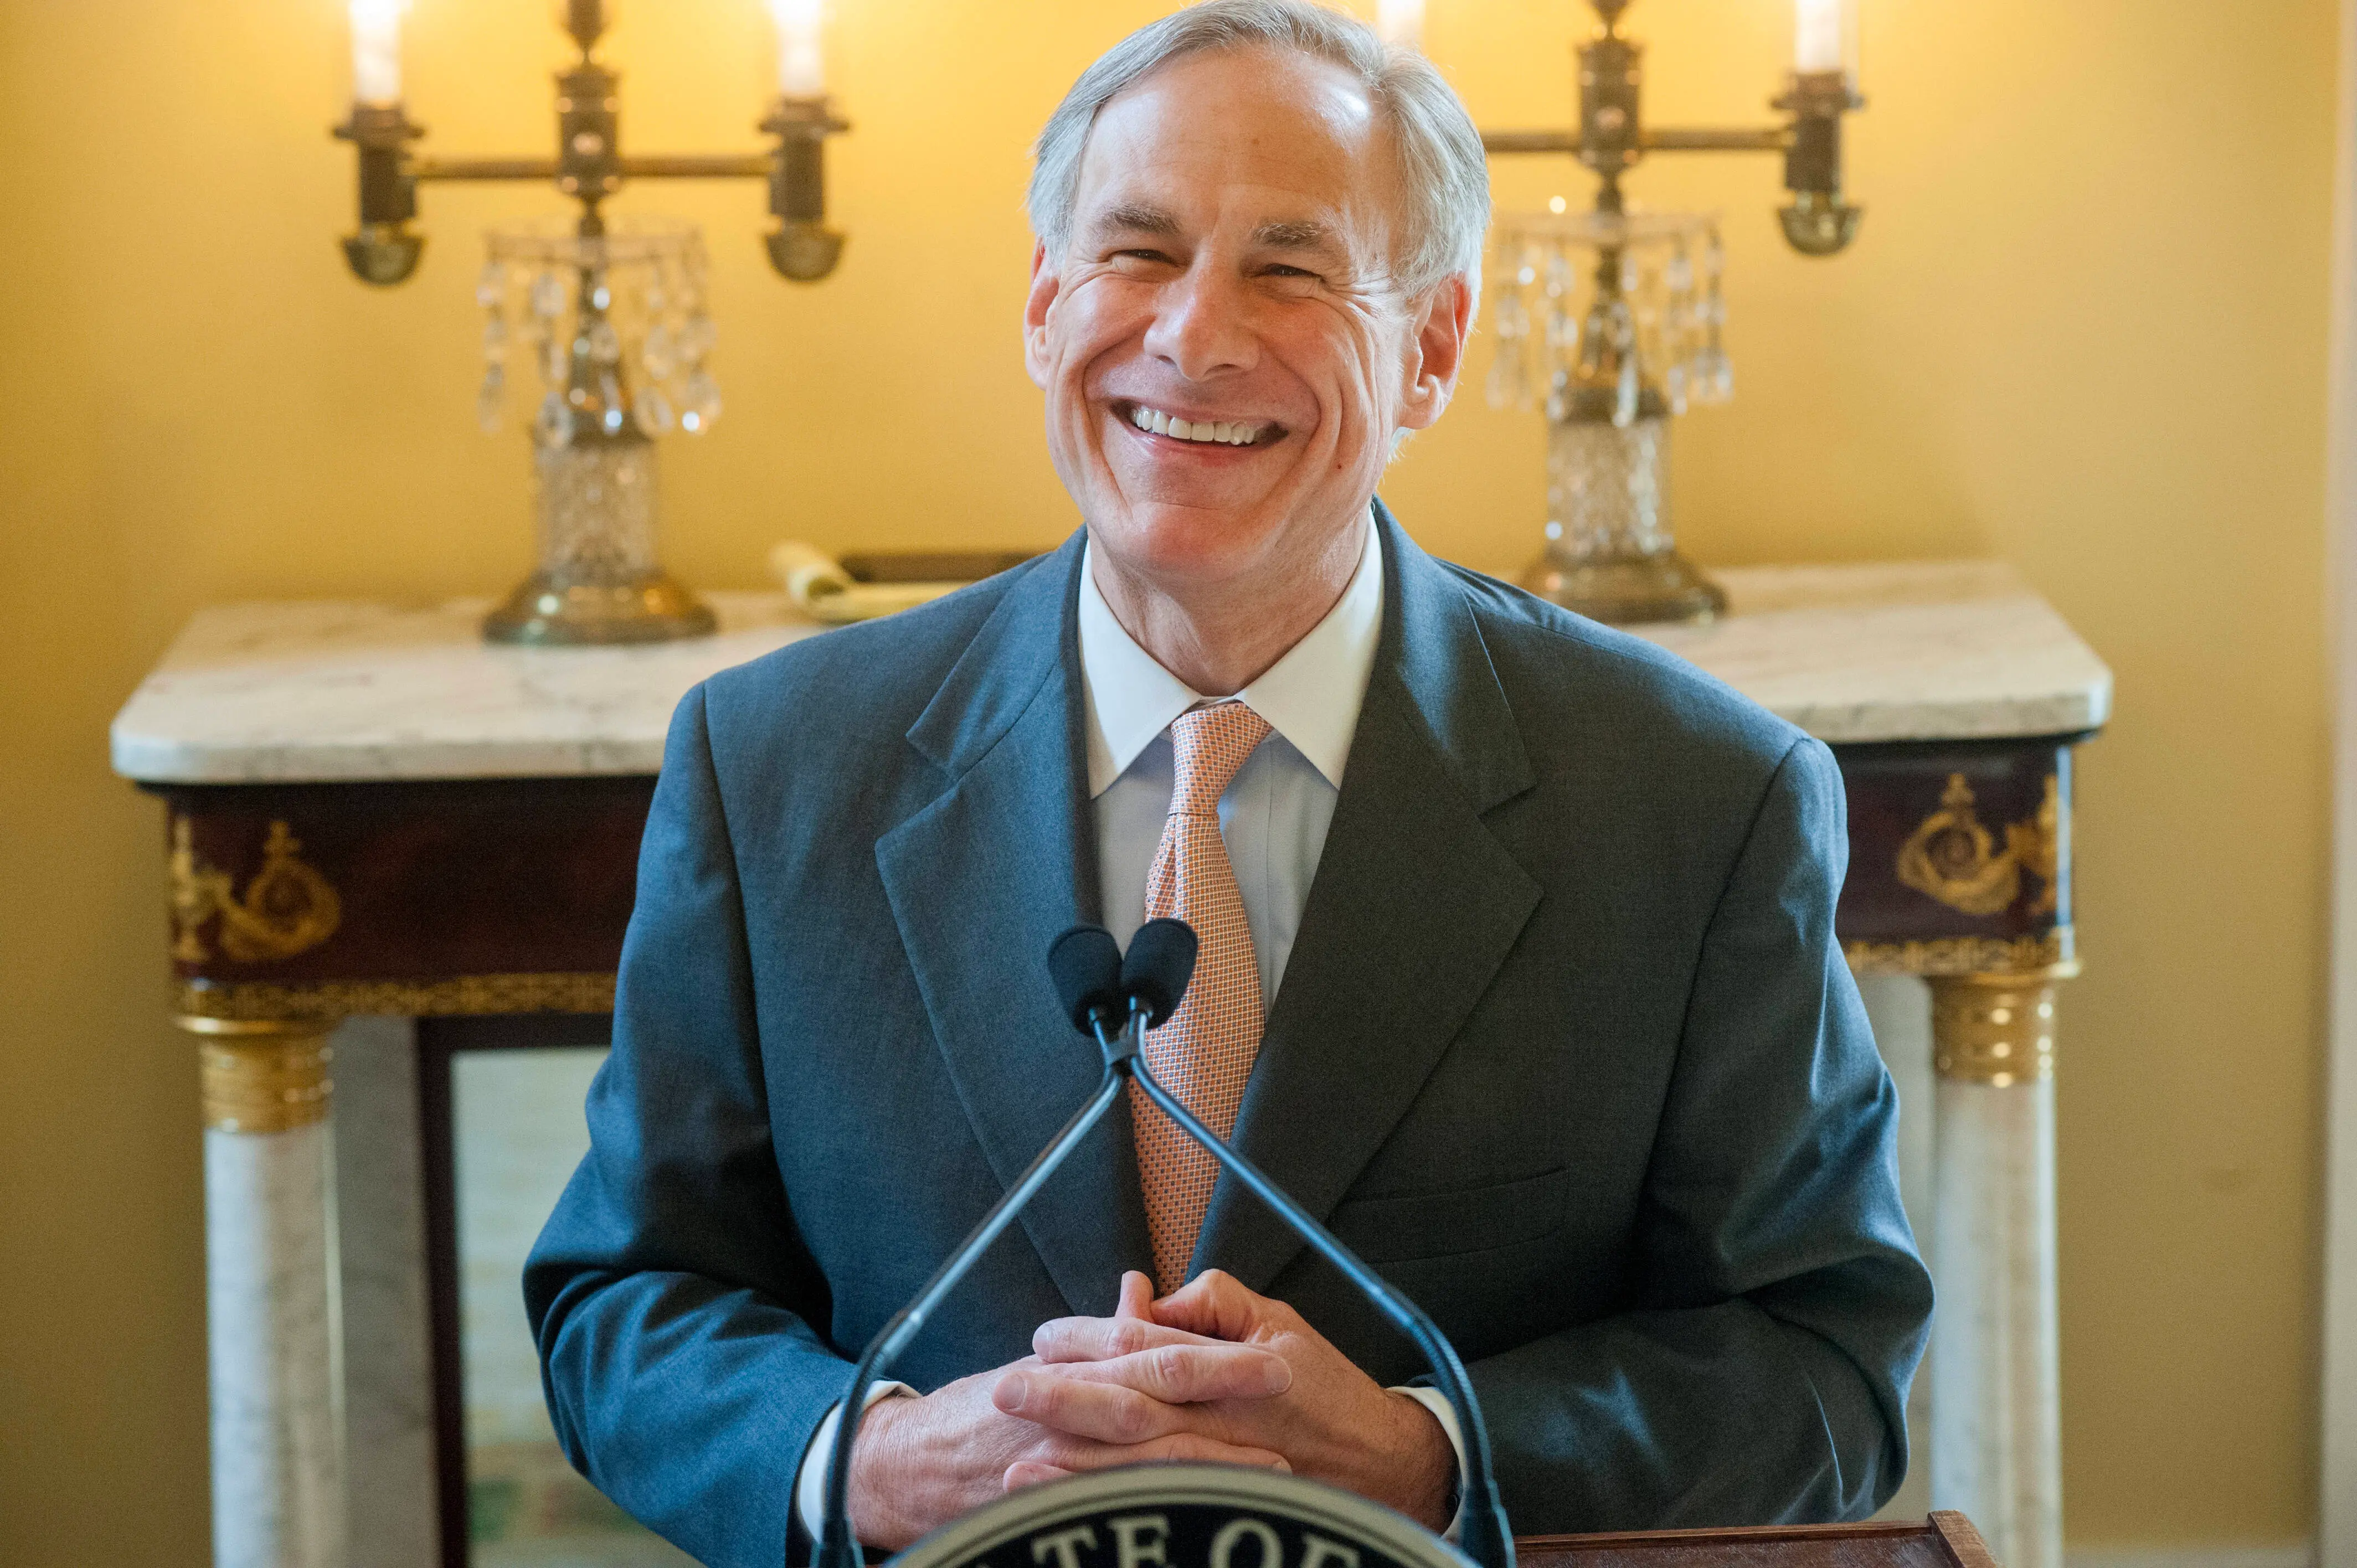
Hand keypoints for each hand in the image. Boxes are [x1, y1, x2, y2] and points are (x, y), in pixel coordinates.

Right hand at [844, 1335, 1293, 1549]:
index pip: (1154, 1357)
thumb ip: (1099, 1333)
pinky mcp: (1046, 1513)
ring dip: (1211, 1468)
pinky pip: (1107, 1514)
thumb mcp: (1042, 1360)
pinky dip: (1156, 1513)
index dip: (1218, 1361)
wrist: (909, 1465)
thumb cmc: (988, 1408)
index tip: (1275, 1360)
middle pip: (1158, 1410)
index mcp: (1070, 1370)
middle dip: (1226, 1409)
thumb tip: (1142, 1291)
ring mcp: (1057, 1470)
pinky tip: (1203, 1518)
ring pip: (1143, 1469)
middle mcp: (1065, 1416)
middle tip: (1287, 1410)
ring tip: (1274, 1471)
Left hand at [1032, 1270, 1455, 1530]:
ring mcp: (1222, 1478)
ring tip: (1016, 1472)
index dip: (1090, 1343)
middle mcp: (1223, 1427)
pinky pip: (1162, 1511)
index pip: (1148, 1351)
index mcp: (1234, 1374)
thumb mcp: (1279, 1323)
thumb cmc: (1325, 1390)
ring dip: (1074, 1473)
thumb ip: (1214, 1303)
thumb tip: (1148, 1299)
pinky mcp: (1221, 1511)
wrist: (1383, 1467)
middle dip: (1063, 1405)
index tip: (1042, 1338)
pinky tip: (1072, 1513)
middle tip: (1004, 1395)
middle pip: (1130, 1413)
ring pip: (1137, 1474)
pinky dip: (1113, 1511)